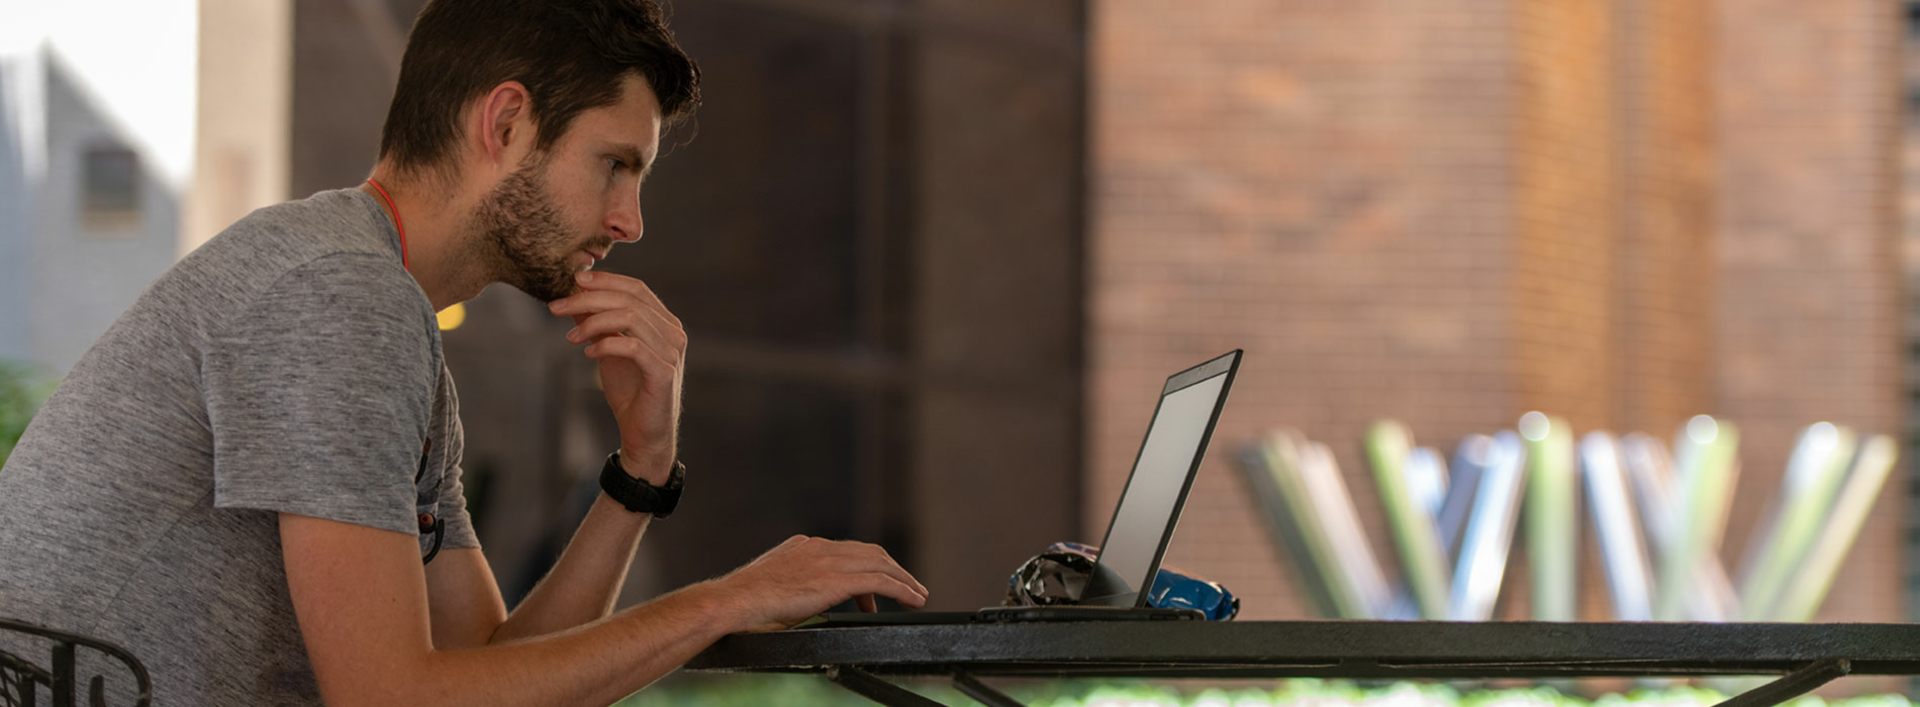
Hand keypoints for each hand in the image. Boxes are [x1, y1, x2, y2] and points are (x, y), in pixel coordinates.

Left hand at [548, 270, 684, 482]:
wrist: (643, 433)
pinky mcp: (664, 372)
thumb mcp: (608, 350)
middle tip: (556, 307)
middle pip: (630, 299)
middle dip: (588, 299)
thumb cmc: (630, 391)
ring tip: (570, 337)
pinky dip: (606, 345)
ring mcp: (671, 352)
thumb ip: (597, 324)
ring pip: (630, 318)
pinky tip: (588, 353)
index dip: (605, 280)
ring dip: (593, 322)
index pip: (636, 288)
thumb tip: (574, 298)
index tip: (574, 280)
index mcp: (664, 322)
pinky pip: (633, 347)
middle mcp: (673, 332)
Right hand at [709, 535, 929, 631]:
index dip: (868, 569)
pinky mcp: (834, 580)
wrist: (732, 601)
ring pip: (880, 564)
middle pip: (870, 553)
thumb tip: (804, 603)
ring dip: (904, 580)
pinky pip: (879, 582)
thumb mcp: (775, 587)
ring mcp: (827, 561)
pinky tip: (913, 600)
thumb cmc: (745, 603)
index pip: (848, 552)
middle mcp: (819, 547)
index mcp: (805, 546)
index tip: (873, 592)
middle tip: (909, 588)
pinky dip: (901, 589)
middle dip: (893, 570)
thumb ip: (796, 588)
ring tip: (918, 595)